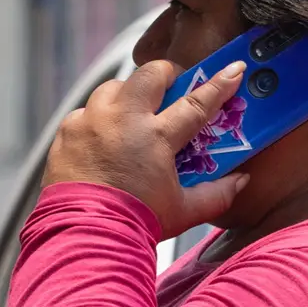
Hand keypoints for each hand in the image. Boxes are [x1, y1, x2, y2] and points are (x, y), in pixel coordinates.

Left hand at [42, 59, 249, 238]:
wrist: (86, 236)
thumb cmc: (135, 223)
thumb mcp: (183, 211)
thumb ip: (216, 194)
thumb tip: (239, 181)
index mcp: (156, 137)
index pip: (196, 103)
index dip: (219, 84)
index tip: (233, 70)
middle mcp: (123, 120)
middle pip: (151, 74)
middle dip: (166, 74)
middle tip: (172, 88)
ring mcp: (92, 121)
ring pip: (114, 86)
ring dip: (128, 93)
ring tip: (134, 112)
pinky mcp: (68, 130)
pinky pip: (85, 111)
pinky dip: (97, 118)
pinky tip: (103, 137)